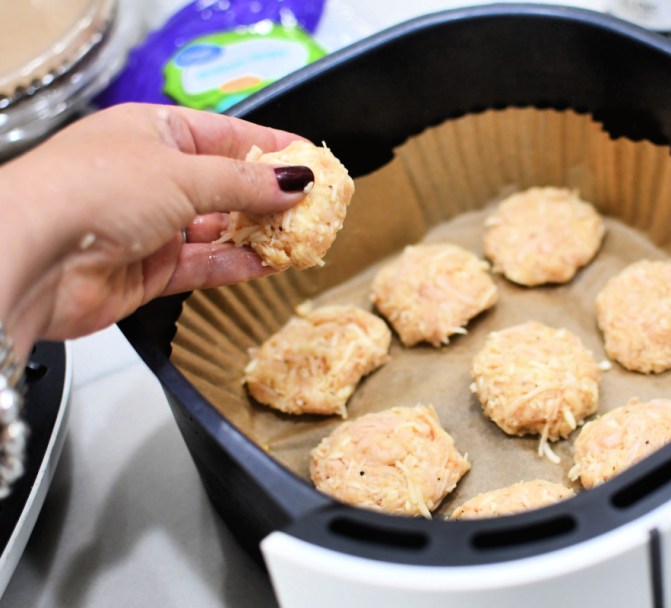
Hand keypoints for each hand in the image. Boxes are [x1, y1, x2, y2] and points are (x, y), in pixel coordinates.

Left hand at [0, 103, 308, 356]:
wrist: (33, 256)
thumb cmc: (92, 190)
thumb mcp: (182, 173)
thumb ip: (244, 183)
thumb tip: (295, 182)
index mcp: (152, 132)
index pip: (224, 135)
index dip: (269, 148)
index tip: (310, 161)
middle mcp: (150, 176)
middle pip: (225, 185)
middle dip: (268, 197)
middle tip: (314, 207)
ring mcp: (150, 226)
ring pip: (218, 229)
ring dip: (258, 235)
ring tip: (302, 238)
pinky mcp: (149, 271)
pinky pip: (204, 266)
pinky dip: (237, 266)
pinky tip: (270, 265)